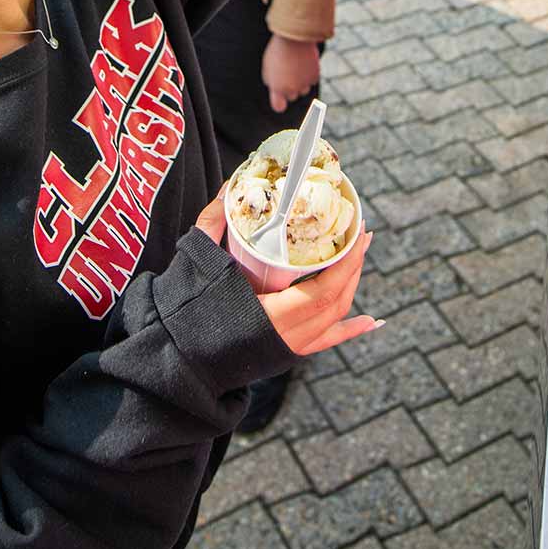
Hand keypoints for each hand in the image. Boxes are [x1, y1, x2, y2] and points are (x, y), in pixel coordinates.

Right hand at [195, 198, 379, 357]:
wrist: (175, 360)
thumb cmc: (183, 314)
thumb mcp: (197, 264)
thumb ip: (213, 224)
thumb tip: (230, 187)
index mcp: (269, 317)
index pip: (322, 291)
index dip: (346, 264)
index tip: (357, 233)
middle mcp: (286, 337)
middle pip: (335, 302)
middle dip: (353, 266)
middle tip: (361, 234)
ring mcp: (288, 348)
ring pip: (333, 318)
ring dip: (351, 286)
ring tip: (359, 256)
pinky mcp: (286, 353)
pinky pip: (326, 341)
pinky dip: (350, 329)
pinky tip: (372, 322)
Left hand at [262, 35, 319, 113]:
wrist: (295, 38)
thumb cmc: (278, 51)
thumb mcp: (267, 67)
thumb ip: (271, 81)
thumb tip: (275, 88)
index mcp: (278, 87)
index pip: (278, 106)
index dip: (279, 102)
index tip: (279, 99)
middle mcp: (292, 89)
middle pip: (292, 97)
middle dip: (290, 89)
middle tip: (287, 74)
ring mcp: (304, 84)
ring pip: (303, 90)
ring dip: (300, 83)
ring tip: (296, 67)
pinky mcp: (315, 77)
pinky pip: (312, 81)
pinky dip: (309, 75)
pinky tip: (304, 64)